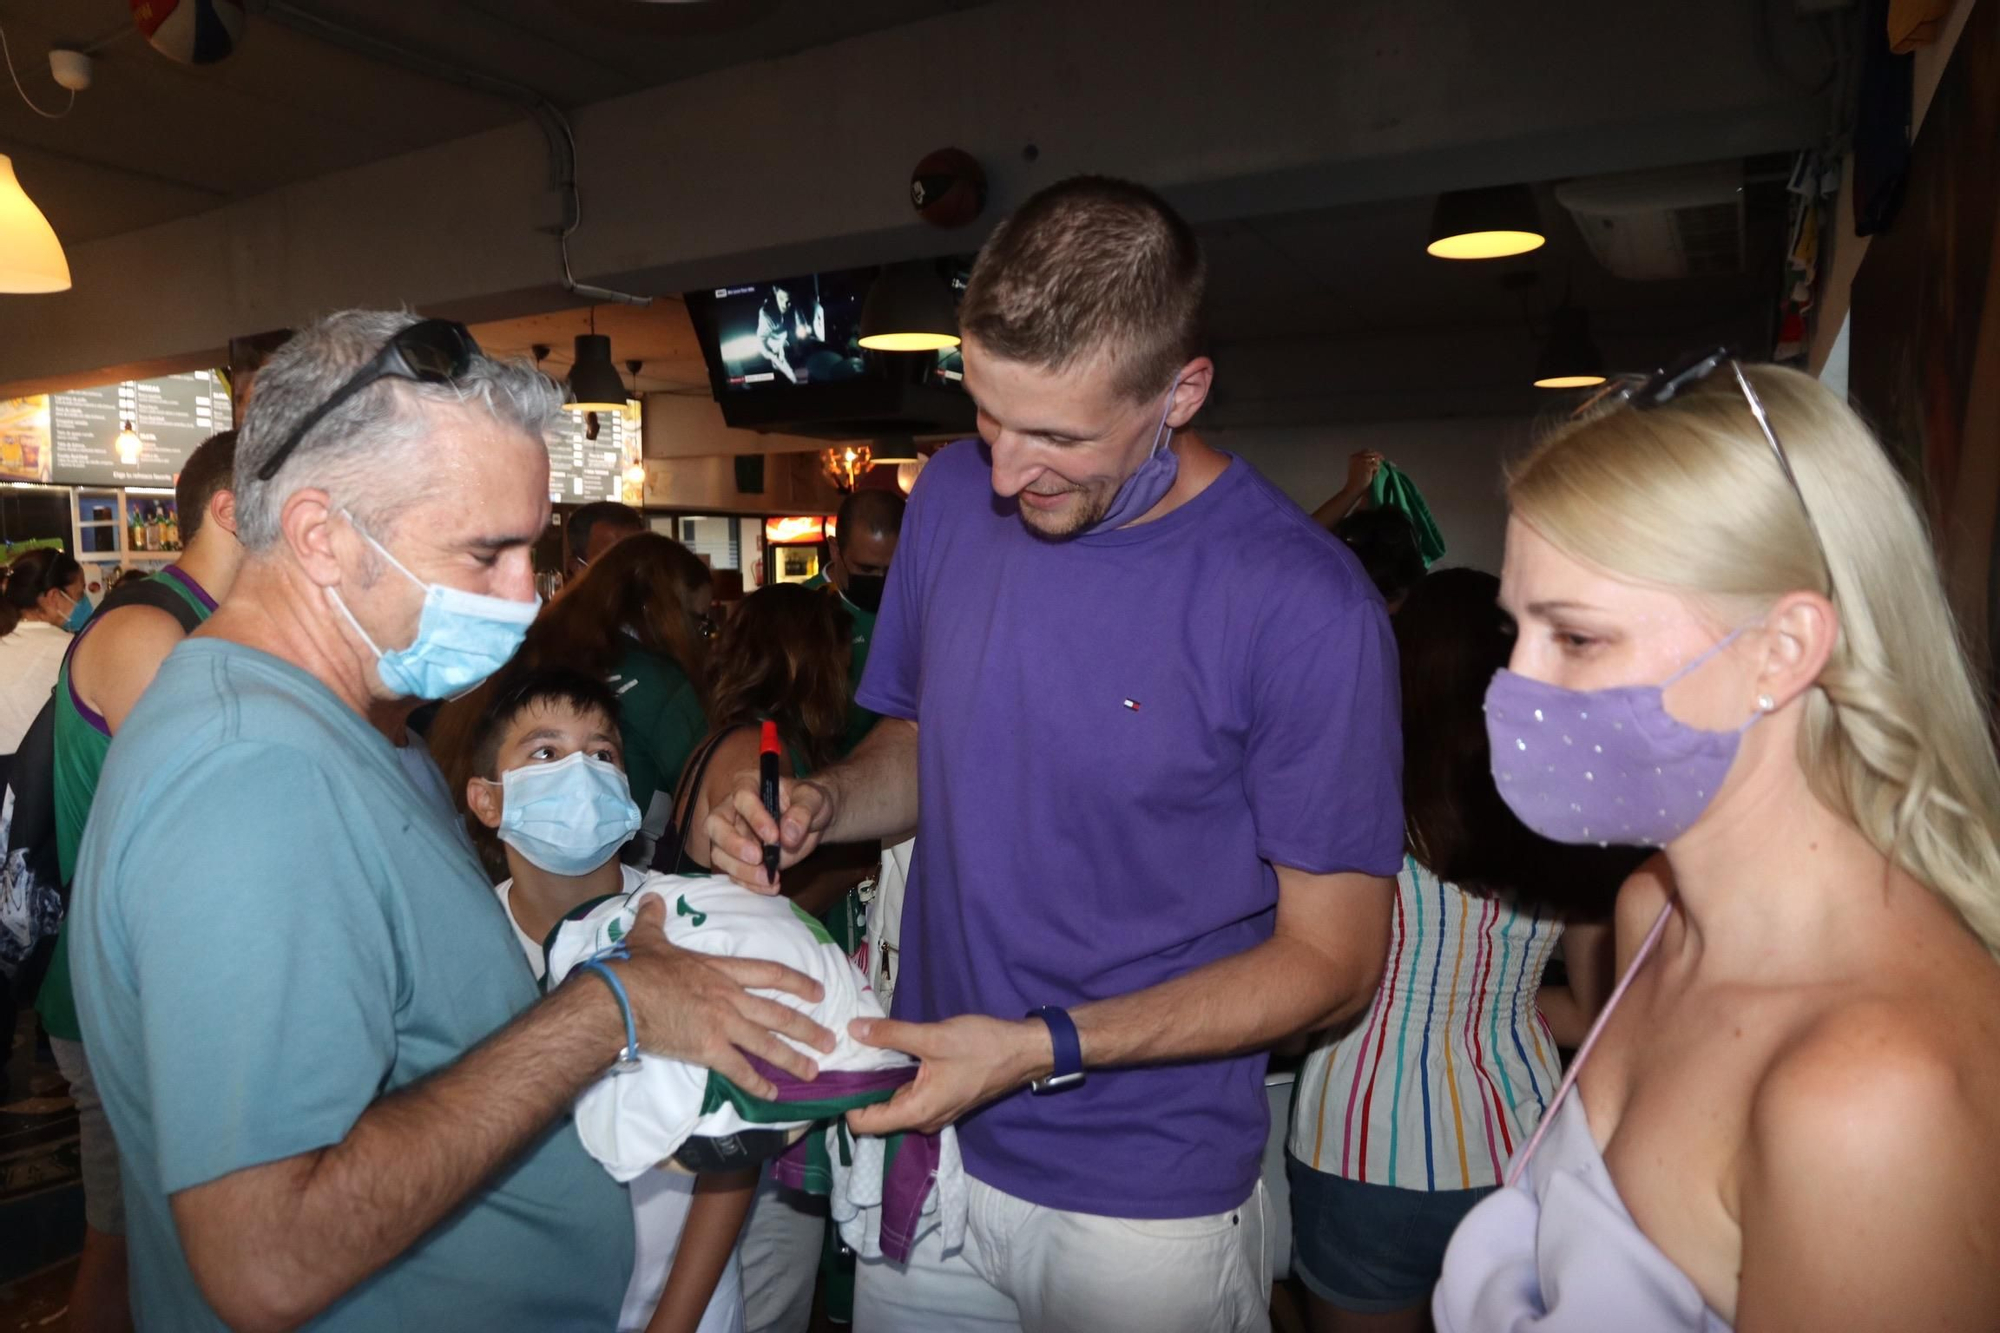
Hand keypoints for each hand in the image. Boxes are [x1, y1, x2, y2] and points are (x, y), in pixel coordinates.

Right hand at [613, 896, 834, 1097]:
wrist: (620, 999)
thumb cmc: (636, 969)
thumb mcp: (648, 938)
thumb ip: (655, 919)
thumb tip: (652, 898)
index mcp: (720, 970)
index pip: (770, 973)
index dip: (798, 982)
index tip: (819, 992)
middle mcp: (730, 998)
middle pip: (778, 1014)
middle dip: (807, 1029)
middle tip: (830, 1041)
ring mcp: (722, 1024)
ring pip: (767, 1044)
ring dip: (793, 1059)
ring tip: (814, 1071)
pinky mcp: (709, 1050)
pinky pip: (740, 1070)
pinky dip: (758, 1084)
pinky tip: (772, 1095)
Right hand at [703, 770, 836, 892]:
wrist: (814, 822)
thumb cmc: (810, 803)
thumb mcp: (814, 800)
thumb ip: (803, 812)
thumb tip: (787, 833)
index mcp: (748, 784)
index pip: (741, 797)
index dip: (754, 816)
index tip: (774, 836)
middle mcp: (733, 809)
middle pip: (716, 825)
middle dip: (733, 844)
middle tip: (758, 858)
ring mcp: (732, 835)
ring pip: (720, 853)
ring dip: (742, 870)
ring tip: (768, 878)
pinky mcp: (739, 858)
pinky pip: (734, 873)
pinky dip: (750, 883)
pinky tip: (770, 887)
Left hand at [844, 1015, 1053, 1136]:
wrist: (1023, 1051)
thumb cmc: (982, 1047)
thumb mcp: (933, 1037)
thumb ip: (891, 1034)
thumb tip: (852, 1029)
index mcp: (917, 1112)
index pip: (864, 1124)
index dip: (844, 1102)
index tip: (835, 1074)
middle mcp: (923, 1120)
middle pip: (876, 1116)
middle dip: (858, 1090)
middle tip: (843, 1058)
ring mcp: (934, 1111)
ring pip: (893, 1104)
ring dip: (877, 1084)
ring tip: (862, 1053)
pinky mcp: (941, 1099)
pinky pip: (909, 1096)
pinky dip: (895, 1080)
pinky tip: (889, 1055)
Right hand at [1347, 450, 1382, 490]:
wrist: (1353, 488)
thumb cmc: (1356, 480)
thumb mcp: (1359, 467)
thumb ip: (1366, 461)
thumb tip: (1378, 458)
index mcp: (1353, 456)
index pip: (1367, 451)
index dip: (1374, 453)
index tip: (1379, 457)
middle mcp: (1357, 457)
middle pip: (1372, 453)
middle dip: (1378, 457)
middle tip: (1383, 460)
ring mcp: (1362, 461)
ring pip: (1375, 459)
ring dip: (1376, 466)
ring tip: (1372, 474)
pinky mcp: (1367, 466)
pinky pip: (1376, 466)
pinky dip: (1376, 471)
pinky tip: (1373, 476)